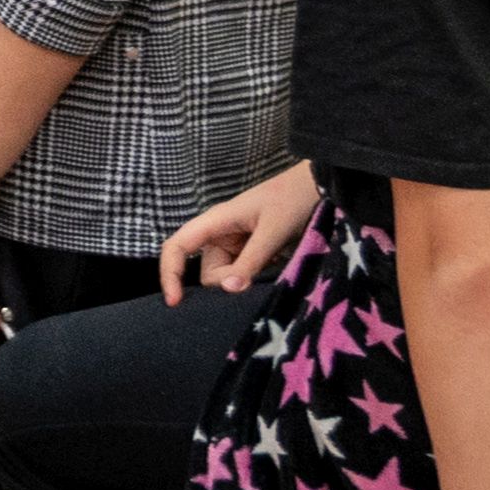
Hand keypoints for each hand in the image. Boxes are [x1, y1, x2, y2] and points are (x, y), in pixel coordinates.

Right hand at [160, 161, 322, 303]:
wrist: (320, 186)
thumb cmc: (293, 199)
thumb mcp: (273, 231)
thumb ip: (250, 261)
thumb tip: (228, 290)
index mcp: (216, 222)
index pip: (178, 247)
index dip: (169, 274)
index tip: (175, 302)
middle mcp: (220, 235)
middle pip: (207, 272)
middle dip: (227, 283)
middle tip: (259, 276)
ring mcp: (236, 245)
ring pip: (226, 278)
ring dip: (244, 283)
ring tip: (273, 269)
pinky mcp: (251, 253)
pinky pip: (242, 276)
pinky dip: (253, 281)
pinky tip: (273, 272)